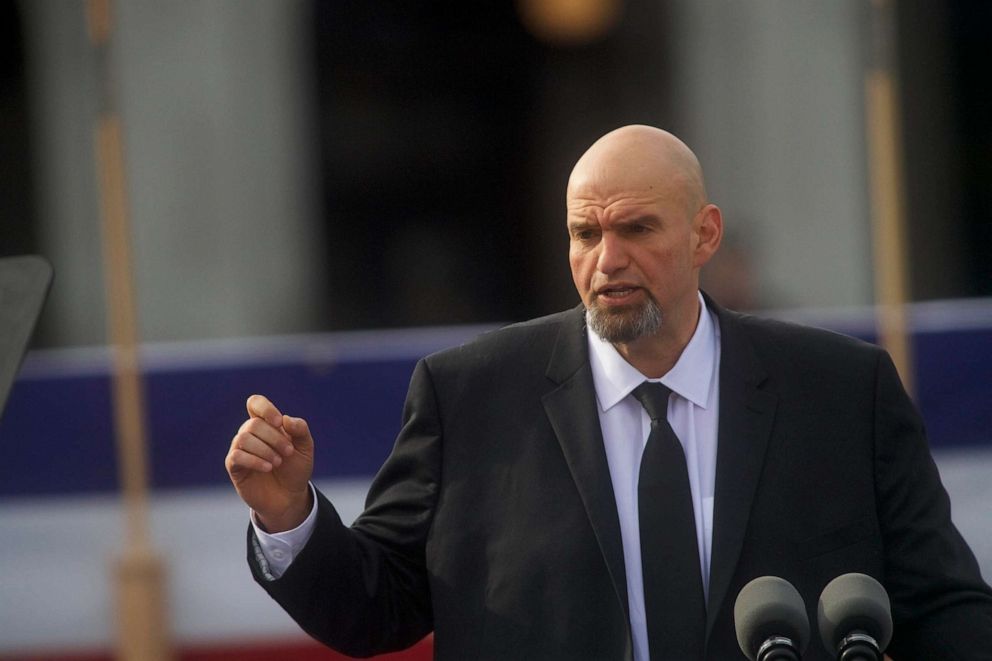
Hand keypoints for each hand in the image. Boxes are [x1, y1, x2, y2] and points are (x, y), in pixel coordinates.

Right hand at [225, 394, 314, 531]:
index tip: (279, 423)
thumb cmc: (295, 469)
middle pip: (253, 424)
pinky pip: (236, 455)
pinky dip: (254, 460)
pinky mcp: (234, 466)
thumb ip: (300, 430)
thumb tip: (286, 419)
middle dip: (274, 437)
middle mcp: (250, 433)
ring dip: (265, 450)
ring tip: (278, 462)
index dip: (265, 408)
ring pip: (243, 438)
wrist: (289, 497)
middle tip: (288, 452)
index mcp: (266, 424)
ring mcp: (240, 449)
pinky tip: (268, 468)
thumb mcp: (305, 448)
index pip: (255, 403)